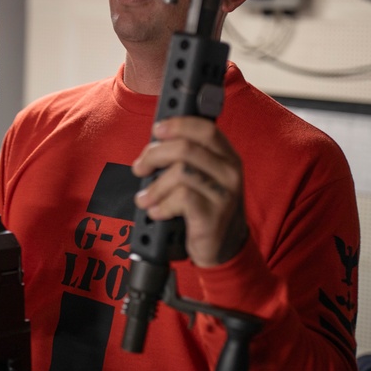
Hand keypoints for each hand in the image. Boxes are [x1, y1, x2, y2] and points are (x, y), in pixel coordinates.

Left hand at [132, 117, 248, 267]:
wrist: (222, 246)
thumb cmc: (205, 206)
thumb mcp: (202, 177)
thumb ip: (186, 158)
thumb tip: (154, 144)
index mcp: (227, 156)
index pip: (206, 129)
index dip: (178, 124)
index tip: (157, 129)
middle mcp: (230, 172)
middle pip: (186, 148)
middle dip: (155, 155)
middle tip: (140, 167)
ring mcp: (224, 194)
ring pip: (180, 173)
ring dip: (154, 186)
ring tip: (145, 198)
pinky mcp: (214, 216)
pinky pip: (182, 199)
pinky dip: (162, 205)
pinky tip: (157, 212)